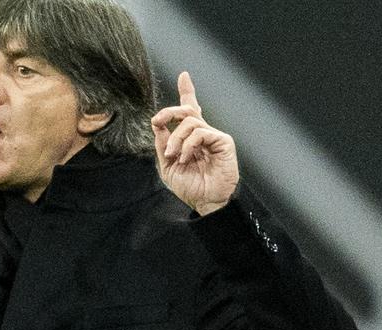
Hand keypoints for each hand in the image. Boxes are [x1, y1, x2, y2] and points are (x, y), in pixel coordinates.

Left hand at [151, 72, 238, 215]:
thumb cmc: (190, 186)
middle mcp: (203, 133)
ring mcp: (214, 136)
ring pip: (190, 122)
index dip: (187, 91)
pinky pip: (201, 132)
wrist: (204, 201)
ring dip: (176, 138)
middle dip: (168, 111)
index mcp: (190, 138)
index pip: (189, 110)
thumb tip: (158, 125)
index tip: (183, 76)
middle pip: (186, 110)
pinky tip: (187, 158)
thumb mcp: (168, 165)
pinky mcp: (223, 141)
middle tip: (157, 121)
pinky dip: (188, 145)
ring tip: (174, 155)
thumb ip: (163, 144)